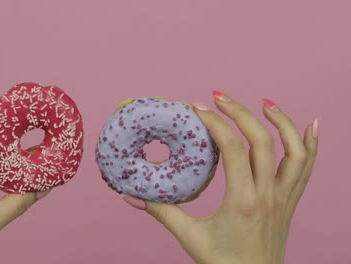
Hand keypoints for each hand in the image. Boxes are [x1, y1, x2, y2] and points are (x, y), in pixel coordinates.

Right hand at [122, 92, 318, 263]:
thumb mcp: (190, 237)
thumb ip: (161, 213)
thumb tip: (131, 196)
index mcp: (242, 201)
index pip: (232, 149)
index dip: (214, 123)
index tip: (196, 108)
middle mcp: (268, 195)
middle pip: (262, 141)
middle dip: (240, 113)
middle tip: (219, 97)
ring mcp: (284, 198)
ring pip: (294, 151)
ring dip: (282, 122)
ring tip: (265, 103)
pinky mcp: (290, 202)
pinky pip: (307, 168)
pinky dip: (312, 144)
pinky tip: (311, 124)